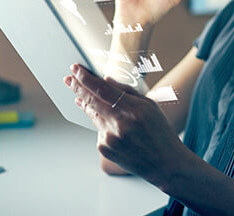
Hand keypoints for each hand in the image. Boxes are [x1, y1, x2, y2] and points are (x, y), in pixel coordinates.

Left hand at [63, 64, 186, 185]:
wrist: (165, 163)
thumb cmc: (160, 132)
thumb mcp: (150, 106)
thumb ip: (127, 92)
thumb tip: (106, 80)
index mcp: (132, 110)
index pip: (102, 89)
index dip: (86, 78)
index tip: (76, 69)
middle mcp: (118, 124)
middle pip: (91, 100)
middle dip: (77, 87)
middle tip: (68, 79)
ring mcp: (109, 138)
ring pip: (93, 115)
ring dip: (87, 105)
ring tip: (80, 97)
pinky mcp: (104, 149)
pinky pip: (99, 130)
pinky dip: (102, 124)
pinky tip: (112, 126)